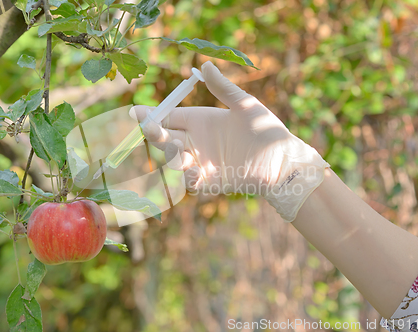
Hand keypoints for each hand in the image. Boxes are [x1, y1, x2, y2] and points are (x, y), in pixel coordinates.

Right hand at [131, 61, 328, 221]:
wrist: (281, 161)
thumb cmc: (266, 130)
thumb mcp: (245, 105)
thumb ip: (223, 88)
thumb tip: (205, 64)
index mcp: (200, 121)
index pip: (168, 117)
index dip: (151, 115)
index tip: (135, 112)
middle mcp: (196, 141)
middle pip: (164, 138)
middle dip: (153, 133)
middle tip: (149, 128)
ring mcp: (200, 162)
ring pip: (173, 159)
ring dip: (171, 153)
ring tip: (180, 148)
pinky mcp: (208, 182)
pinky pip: (189, 182)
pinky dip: (187, 177)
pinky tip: (195, 170)